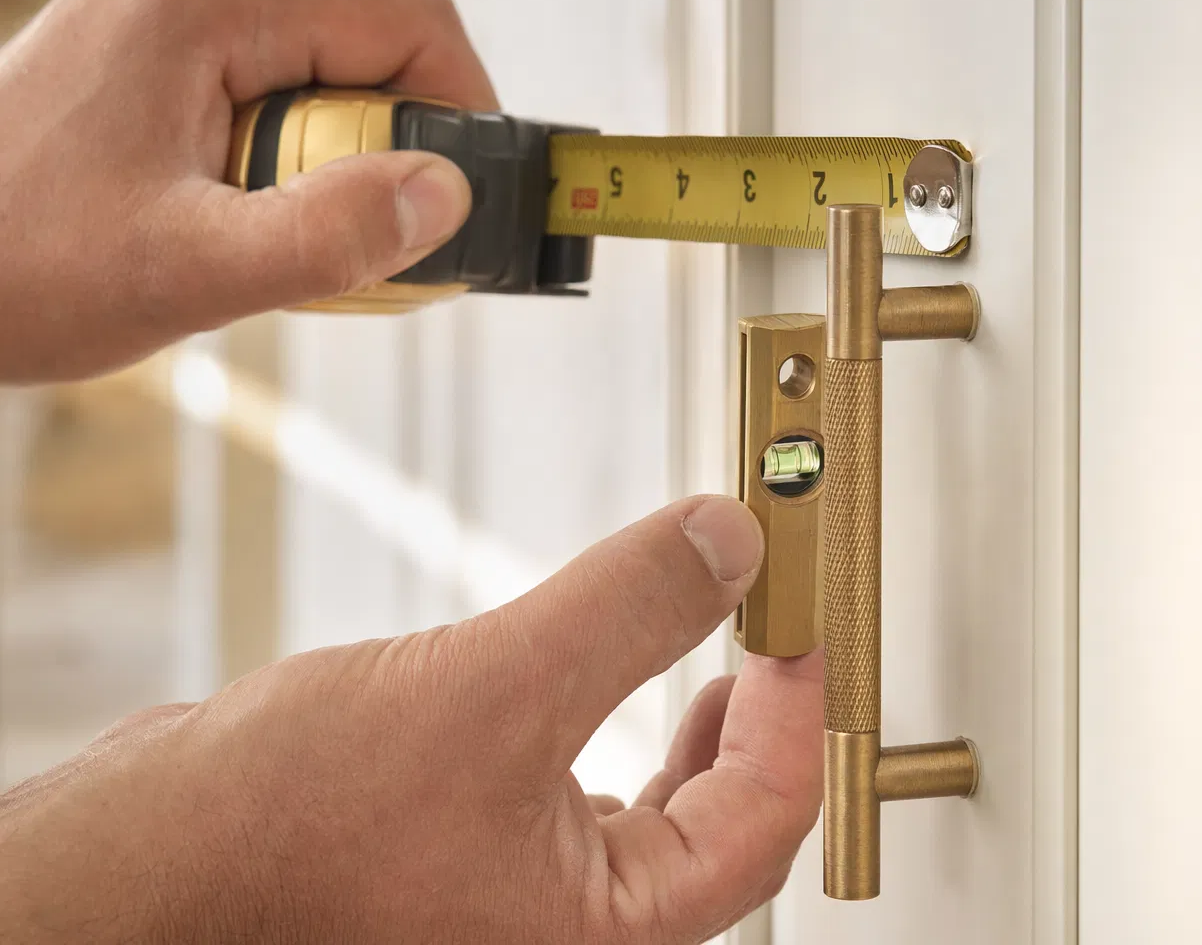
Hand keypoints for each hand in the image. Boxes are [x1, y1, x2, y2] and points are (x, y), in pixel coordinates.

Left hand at [0, 0, 495, 381]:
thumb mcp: (189, 269)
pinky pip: (286, 87)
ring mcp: (177, 7)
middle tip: (369, 246)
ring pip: (335, 71)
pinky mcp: (169, 45)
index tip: (462, 207)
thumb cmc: (19, 265)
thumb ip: (329, 236)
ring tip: (296, 240)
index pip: (407, 23)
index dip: (462, 116)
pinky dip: (303, 159)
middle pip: (375, 46)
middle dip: (397, 151)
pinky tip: (264, 218)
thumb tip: (446, 197)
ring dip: (347, 162)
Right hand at [0, 497, 821, 942]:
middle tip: (774, 628)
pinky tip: (600, 671)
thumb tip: (728, 546)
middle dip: (756, 716)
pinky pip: (584, 793)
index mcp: (607, 931)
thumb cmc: (283, 836)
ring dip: (691, 721)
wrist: (147, 867)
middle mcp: (574, 928)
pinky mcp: (475, 854)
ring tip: (717, 648)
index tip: (802, 620)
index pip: (764, 820)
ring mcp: (524, 896)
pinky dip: (610, 723)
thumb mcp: (495, 692)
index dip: (797, 707)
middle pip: (724, 823)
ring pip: (655, 811)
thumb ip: (628, 613)